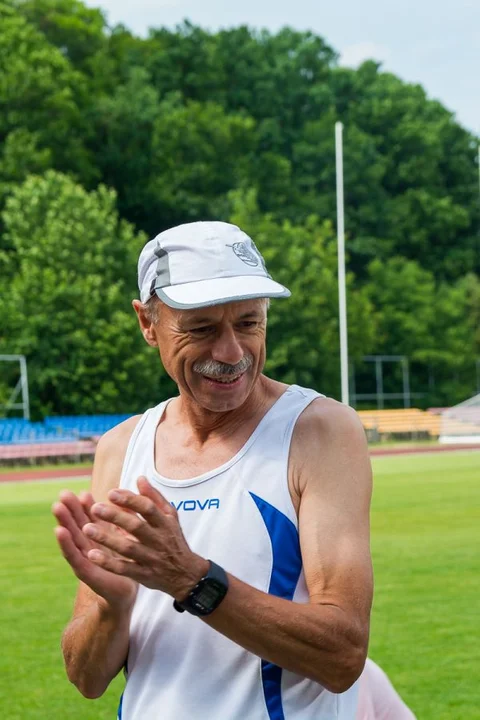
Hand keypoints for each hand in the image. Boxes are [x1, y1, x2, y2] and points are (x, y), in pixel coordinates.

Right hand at [53, 490, 137, 608]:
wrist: (126, 594)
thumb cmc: (125, 563)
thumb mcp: (124, 537)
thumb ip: (122, 519)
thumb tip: (125, 497)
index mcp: (99, 537)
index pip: (91, 518)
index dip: (86, 506)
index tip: (82, 492)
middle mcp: (88, 546)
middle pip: (78, 524)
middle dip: (70, 509)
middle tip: (63, 493)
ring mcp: (84, 559)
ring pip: (72, 537)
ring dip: (64, 522)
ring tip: (57, 507)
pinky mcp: (84, 572)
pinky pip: (73, 555)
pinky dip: (65, 543)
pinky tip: (59, 531)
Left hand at [81, 477, 207, 599]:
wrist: (187, 574)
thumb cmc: (174, 540)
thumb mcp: (171, 517)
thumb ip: (155, 497)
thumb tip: (140, 478)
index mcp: (164, 523)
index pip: (148, 508)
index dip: (130, 500)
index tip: (111, 493)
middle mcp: (158, 540)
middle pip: (136, 527)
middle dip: (115, 517)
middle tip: (95, 508)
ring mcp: (151, 558)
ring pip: (128, 548)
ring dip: (107, 538)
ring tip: (87, 528)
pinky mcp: (144, 575)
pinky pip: (124, 569)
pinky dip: (108, 563)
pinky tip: (91, 554)